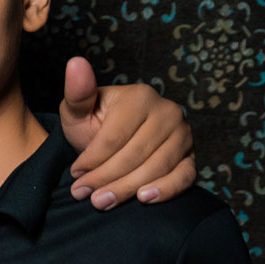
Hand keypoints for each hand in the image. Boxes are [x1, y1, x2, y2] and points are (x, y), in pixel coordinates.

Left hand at [59, 56, 195, 209]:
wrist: (110, 140)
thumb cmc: (93, 123)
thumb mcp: (77, 109)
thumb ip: (77, 91)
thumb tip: (74, 62)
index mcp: (141, 97)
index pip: (115, 135)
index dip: (92, 158)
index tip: (74, 173)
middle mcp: (168, 112)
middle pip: (135, 154)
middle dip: (106, 178)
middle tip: (83, 194)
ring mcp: (183, 134)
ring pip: (156, 167)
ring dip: (127, 189)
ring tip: (101, 201)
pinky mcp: (190, 155)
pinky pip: (184, 176)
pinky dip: (166, 190)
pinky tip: (144, 199)